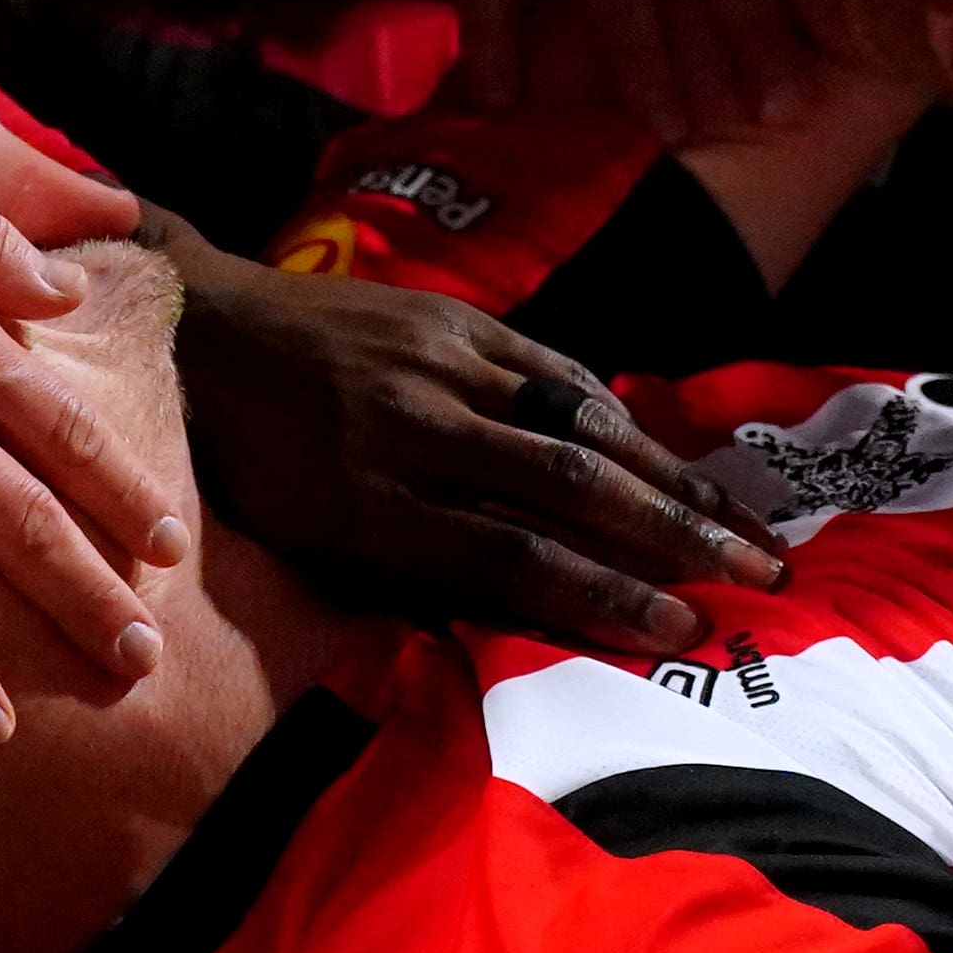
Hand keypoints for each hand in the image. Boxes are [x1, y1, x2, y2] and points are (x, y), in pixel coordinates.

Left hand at [165, 232, 783, 649]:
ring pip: (580, 423)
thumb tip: (521, 631)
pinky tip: (671, 458)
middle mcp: (415, 433)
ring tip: (743, 524)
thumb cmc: (251, 471)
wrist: (198, 335)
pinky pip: (556, 370)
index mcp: (371, 506)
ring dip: (672, 478)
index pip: (514, 557)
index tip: (677, 629)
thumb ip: (412, 584)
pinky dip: (621, 416)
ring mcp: (442, 366)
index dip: (604, 595)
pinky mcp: (454, 321)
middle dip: (672, 538)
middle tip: (754, 579)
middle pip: (567, 489)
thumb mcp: (309, 548)